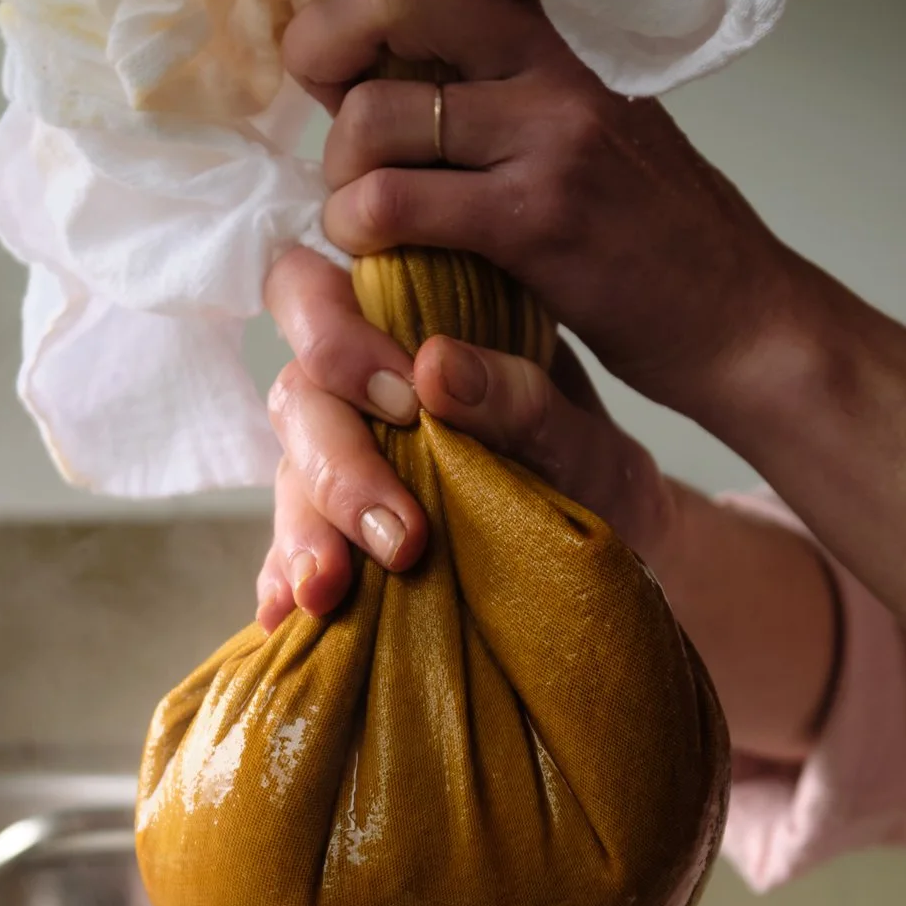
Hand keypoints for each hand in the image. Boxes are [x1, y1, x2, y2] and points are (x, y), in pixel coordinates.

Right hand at [254, 243, 675, 629]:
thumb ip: (520, 397)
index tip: (404, 403)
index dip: (332, 336)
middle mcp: (363, 391)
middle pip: (298, 396)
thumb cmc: (598, 477)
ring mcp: (346, 463)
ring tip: (328, 591)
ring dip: (306, 533)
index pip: (317, 291)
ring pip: (289, 475)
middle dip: (336, 466)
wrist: (620, 557)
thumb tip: (434, 366)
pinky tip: (284, 613)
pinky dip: (285, 579)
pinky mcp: (340, 535)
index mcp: (411, 328)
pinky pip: (292, 552)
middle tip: (401, 537)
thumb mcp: (582, 439)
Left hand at [280, 0, 807, 428]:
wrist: (741, 317)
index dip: (345, 13)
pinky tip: (381, 259)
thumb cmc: (651, 232)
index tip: (341, 77)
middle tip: (334, 137)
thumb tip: (379, 75)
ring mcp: (547, 135)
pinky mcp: (536, 219)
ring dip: (340, 178)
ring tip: (364, 220)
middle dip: (319, 56)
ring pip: (373, 116)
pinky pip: (395, 206)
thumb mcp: (583, 124)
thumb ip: (498, 88)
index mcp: (554, 31)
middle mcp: (550, 62)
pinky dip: (359, 234)